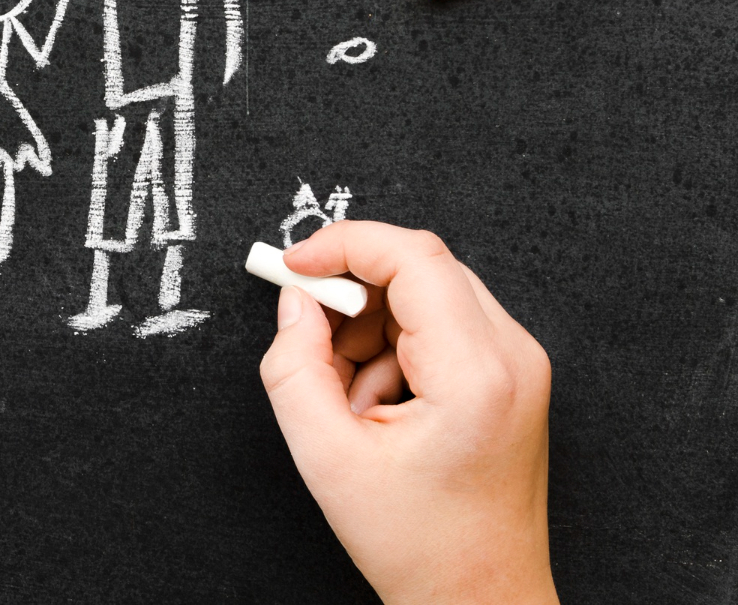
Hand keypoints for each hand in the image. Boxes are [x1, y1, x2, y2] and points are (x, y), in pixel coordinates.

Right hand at [259, 221, 555, 604]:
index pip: (413, 258)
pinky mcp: (513, 375)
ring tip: (351, 400)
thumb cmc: (419, 545)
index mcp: (476, 375)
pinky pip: (443, 324)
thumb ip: (293, 367)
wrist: (481, 599)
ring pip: (428, 293)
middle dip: (352, 291)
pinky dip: (395, 346)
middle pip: (421, 268)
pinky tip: (380, 407)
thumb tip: (295, 303)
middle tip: (309, 334)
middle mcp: (513, 357)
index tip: (293, 265)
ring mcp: (521, 364)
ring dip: (371, 326)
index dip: (343, 245)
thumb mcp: (326, 457)